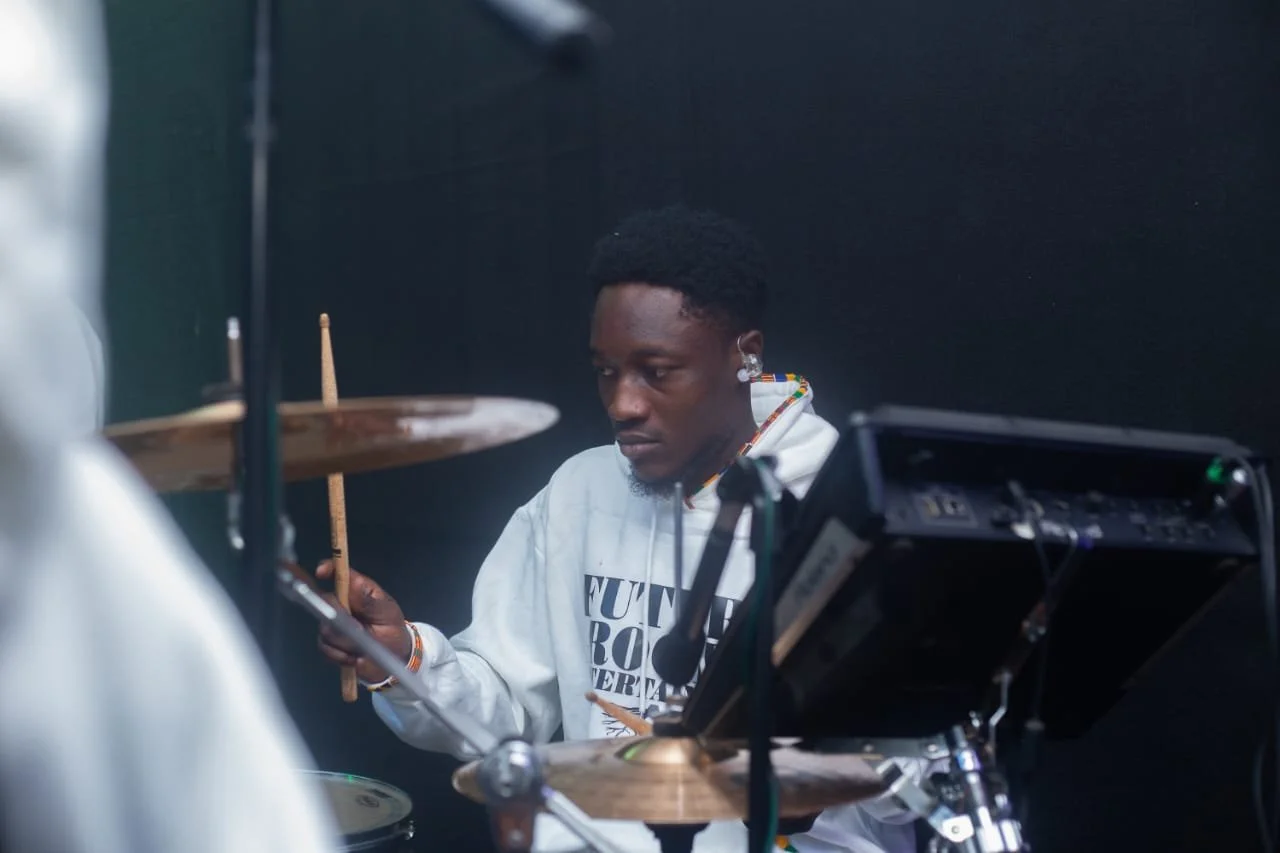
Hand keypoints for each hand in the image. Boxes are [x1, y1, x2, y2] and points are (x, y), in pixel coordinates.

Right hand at [315, 560, 412, 684]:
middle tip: (360, 629)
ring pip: (326, 629)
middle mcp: (342, 603)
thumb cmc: (392, 626)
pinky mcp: (329, 642)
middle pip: (326, 603)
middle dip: (340, 619)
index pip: (339, 573)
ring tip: (362, 646)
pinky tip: (354, 656)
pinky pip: (325, 647)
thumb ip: (370, 601)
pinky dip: (340, 655)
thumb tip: (354, 587)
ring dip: (345, 641)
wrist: (394, 654)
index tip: (321, 572)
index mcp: (358, 590)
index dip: (328, 569)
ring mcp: (333, 622)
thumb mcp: (387, 612)